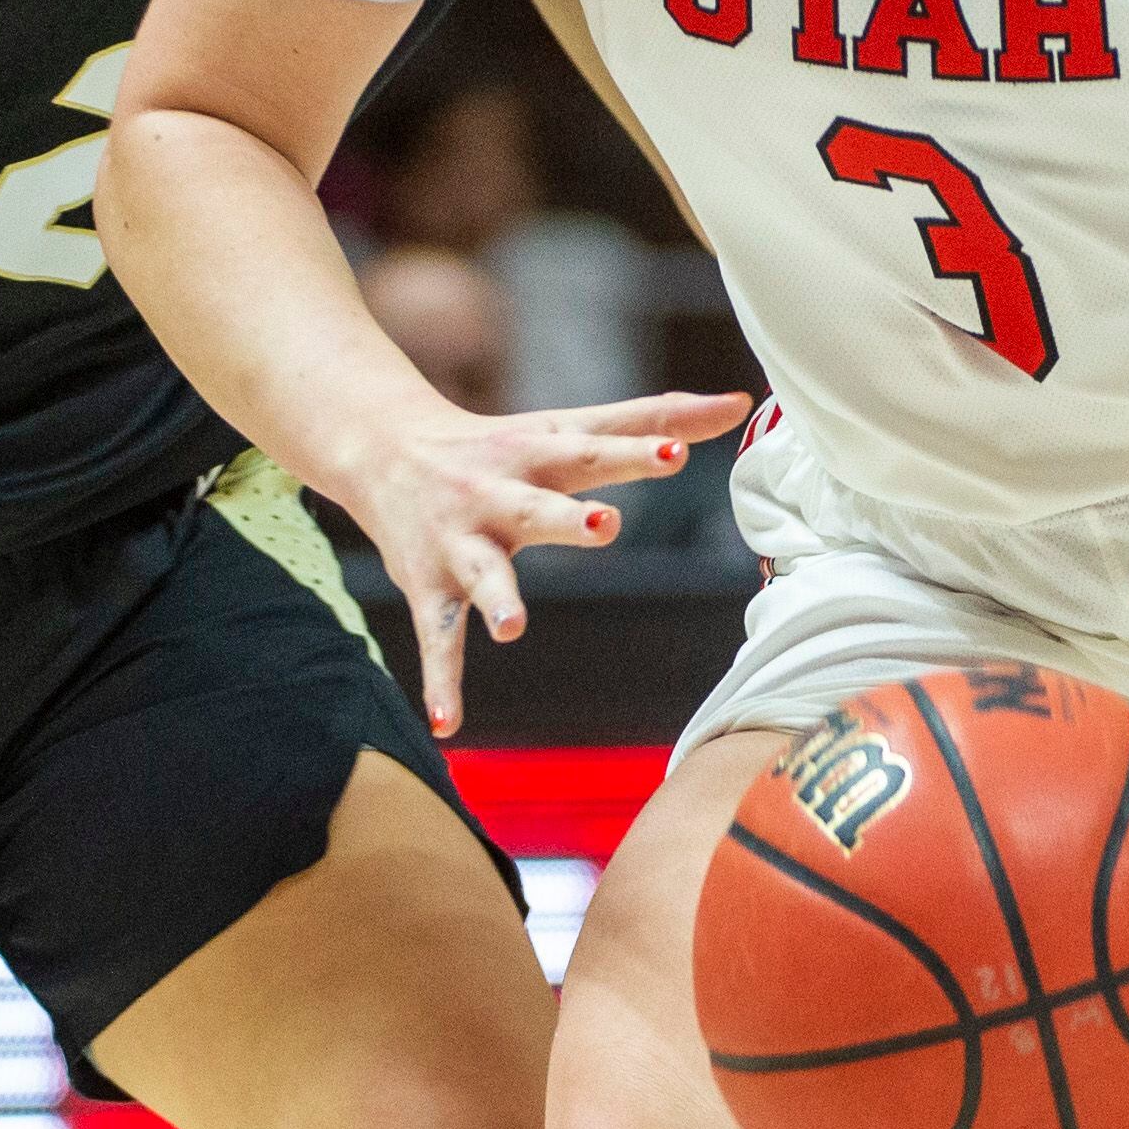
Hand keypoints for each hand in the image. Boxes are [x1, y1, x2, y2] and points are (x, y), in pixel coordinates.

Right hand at [337, 387, 750, 733]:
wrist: (387, 451)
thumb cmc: (505, 443)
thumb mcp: (574, 427)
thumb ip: (656, 419)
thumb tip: (740, 403)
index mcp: (541, 453)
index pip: (595, 451)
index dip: (637, 452)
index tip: (679, 452)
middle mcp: (498, 495)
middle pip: (536, 507)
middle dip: (567, 520)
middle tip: (604, 526)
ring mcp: (463, 544)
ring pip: (481, 573)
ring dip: (497, 599)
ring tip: (511, 629)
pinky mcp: (431, 587)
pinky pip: (438, 637)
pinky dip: (439, 682)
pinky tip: (447, 724)